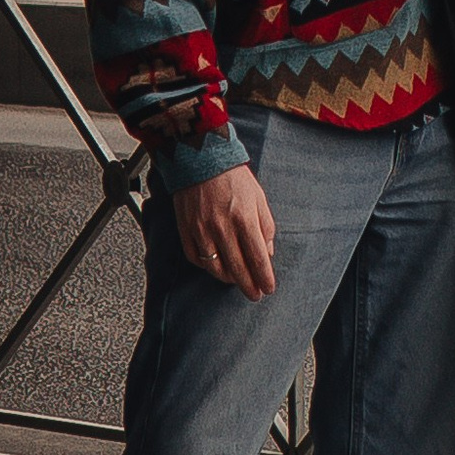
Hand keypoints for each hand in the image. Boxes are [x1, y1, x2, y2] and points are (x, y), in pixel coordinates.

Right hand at [175, 163, 276, 297]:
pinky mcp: (185, 230)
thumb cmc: (233, 177)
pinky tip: (216, 267)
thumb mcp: (259, 198)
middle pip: (238, 269)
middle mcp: (222, 227)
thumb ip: (266, 226)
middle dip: (249, 286)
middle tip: (255, 295)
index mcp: (244, 218)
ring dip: (228, 279)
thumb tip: (267, 253)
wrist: (201, 159)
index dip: (264, 278)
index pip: (258, 258)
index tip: (268, 288)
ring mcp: (201, 230)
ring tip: (237, 281)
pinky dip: (207, 267)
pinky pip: (196, 258)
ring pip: (215, 268)